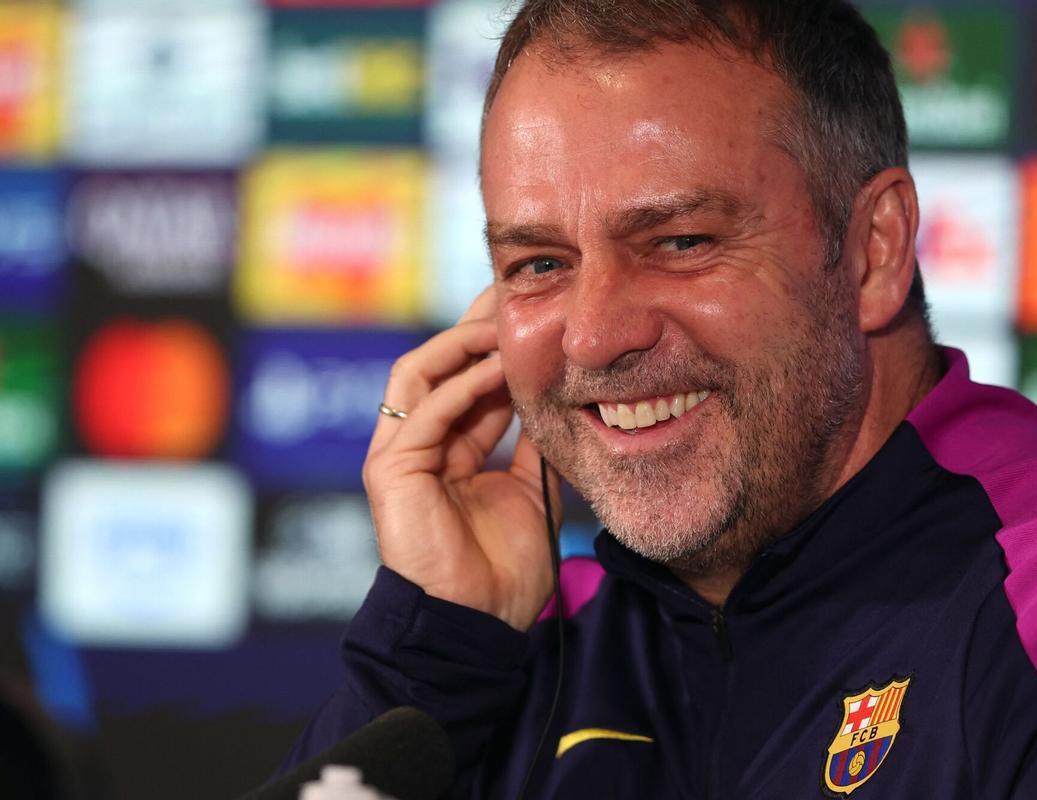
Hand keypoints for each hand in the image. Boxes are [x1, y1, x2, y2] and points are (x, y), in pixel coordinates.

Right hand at [362, 288, 559, 630]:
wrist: (478, 624)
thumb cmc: (502, 570)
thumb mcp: (530, 491)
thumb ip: (532, 447)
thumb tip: (557, 405)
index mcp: (449, 450)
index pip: (467, 380)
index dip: (494, 344)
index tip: (529, 310)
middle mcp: (419, 445)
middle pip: (439, 365)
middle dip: (475, 327)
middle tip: (513, 293)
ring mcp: (399, 455)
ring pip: (419, 374)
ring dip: (461, 344)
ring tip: (503, 322)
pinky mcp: (389, 470)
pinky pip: (423, 411)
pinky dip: (460, 385)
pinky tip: (497, 367)